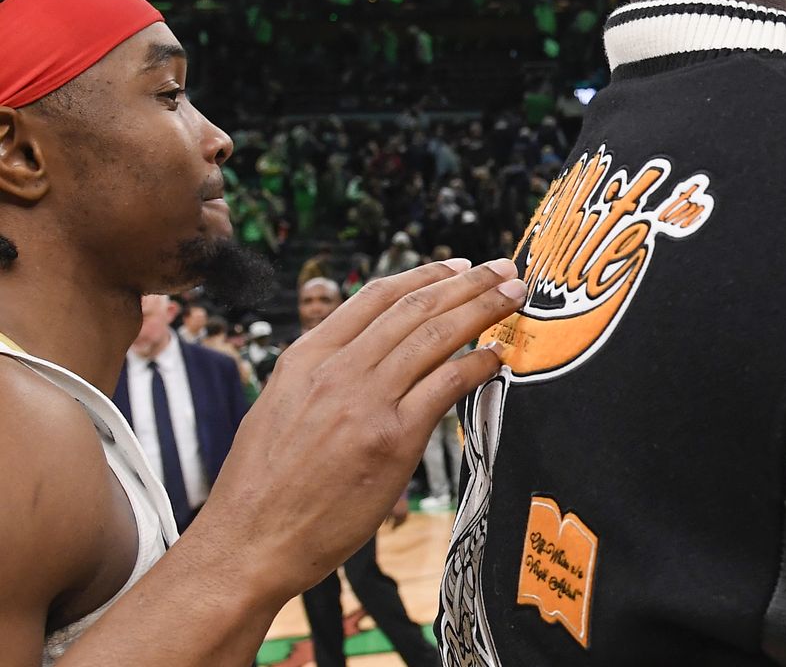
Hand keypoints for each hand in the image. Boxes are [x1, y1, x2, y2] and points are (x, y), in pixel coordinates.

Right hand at [184, 258, 522, 601]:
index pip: (375, 296)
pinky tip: (497, 357)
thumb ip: (320, 376)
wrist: (248, 542)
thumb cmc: (261, 487)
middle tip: (504, 268)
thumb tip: (362, 355)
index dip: (424, 275)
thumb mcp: (276, 407)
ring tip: (514, 295)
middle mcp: (337, 371)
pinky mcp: (393, 439)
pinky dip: (478, 365)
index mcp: (306, 358)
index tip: (457, 266)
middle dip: (468, 282)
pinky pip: (447, 386)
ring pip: (436, 336)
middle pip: (415, 308)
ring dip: (484, 309)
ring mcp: (366, 402)